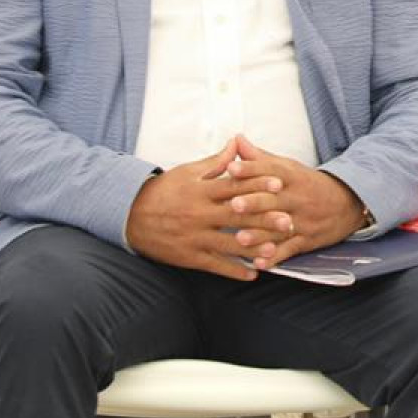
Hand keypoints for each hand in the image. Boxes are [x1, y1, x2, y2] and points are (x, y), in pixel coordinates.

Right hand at [125, 142, 275, 279]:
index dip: (256, 185)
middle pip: (236, 216)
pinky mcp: (188, 256)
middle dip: (263, 219)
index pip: (233, 186)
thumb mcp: (187, 172)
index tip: (279, 185)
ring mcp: (194, 237)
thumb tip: (237, 143)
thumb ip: (216, 162)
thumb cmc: (163, 191)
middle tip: (288, 222)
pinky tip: (253, 275)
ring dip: (253, 249)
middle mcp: (199, 214)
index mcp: (201, 190)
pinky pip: (214, 265)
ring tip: (275, 251)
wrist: (128, 214)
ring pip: (229, 244)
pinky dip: (234, 271)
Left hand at [223, 135, 368, 269]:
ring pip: (279, 228)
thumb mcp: (289, 167)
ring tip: (240, 238)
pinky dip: (275, 258)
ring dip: (259, 235)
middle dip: (254, 203)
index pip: (271, 171)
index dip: (252, 170)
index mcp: (292, 177)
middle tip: (233, 205)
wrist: (349, 202)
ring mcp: (303, 220)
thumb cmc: (308, 185)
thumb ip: (260, 157)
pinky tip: (260, 263)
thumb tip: (236, 139)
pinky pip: (290, 250)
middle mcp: (298, 198)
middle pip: (274, 200)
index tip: (232, 169)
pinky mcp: (307, 240)